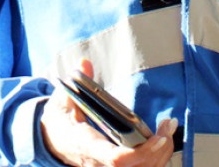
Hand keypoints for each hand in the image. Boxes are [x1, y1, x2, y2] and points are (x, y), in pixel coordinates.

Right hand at [41, 60, 176, 166]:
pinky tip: (162, 139)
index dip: (139, 152)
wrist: (50, 141)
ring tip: (168, 128)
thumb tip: (84, 62)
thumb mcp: (62, 100)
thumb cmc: (60, 120)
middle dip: (158, 150)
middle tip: (169, 125)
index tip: (158, 137)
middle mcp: (98, 163)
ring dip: (161, 153)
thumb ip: (77, 83)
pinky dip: (156, 157)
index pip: (116, 158)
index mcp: (86, 145)